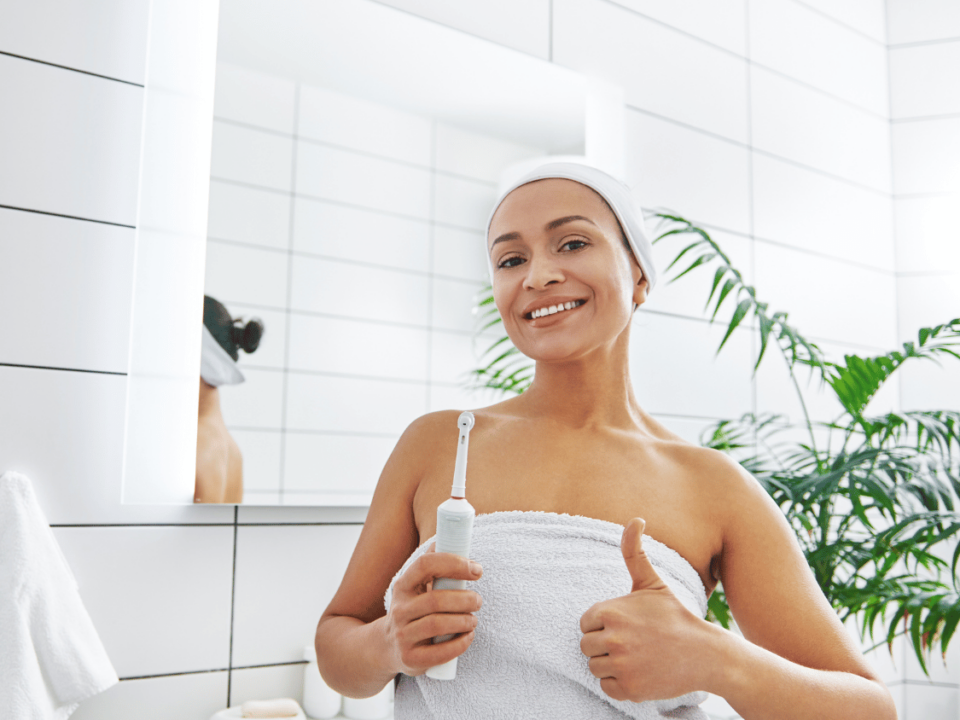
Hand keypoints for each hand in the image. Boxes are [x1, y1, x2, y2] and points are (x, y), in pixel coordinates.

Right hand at [382, 542, 483, 676]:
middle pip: (436, 599)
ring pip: (437, 624)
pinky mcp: (410, 659)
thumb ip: (431, 567)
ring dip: (464, 621)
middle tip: (478, 600)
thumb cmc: (411, 611)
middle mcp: (399, 610)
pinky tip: (468, 636)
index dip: (452, 563)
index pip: (424, 565)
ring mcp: (402, 636)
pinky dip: (460, 644)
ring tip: (473, 619)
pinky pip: (439, 652)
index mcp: (402, 586)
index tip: (476, 569)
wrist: (385, 647)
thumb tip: (448, 538)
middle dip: (464, 598)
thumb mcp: (414, 587)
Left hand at [579, 518, 710, 701]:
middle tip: (632, 642)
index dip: (602, 624)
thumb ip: (634, 552)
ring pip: (595, 667)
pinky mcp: (630, 689)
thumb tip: (636, 519)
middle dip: (605, 645)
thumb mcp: (652, 582)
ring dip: (611, 664)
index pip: (585, 623)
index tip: (625, 625)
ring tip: (636, 656)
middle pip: (586, 647)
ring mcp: (621, 666)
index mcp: (610, 612)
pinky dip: (619, 683)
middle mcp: (613, 639)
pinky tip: (639, 671)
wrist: (705, 653)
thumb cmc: (674, 615)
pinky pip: (606, 687)